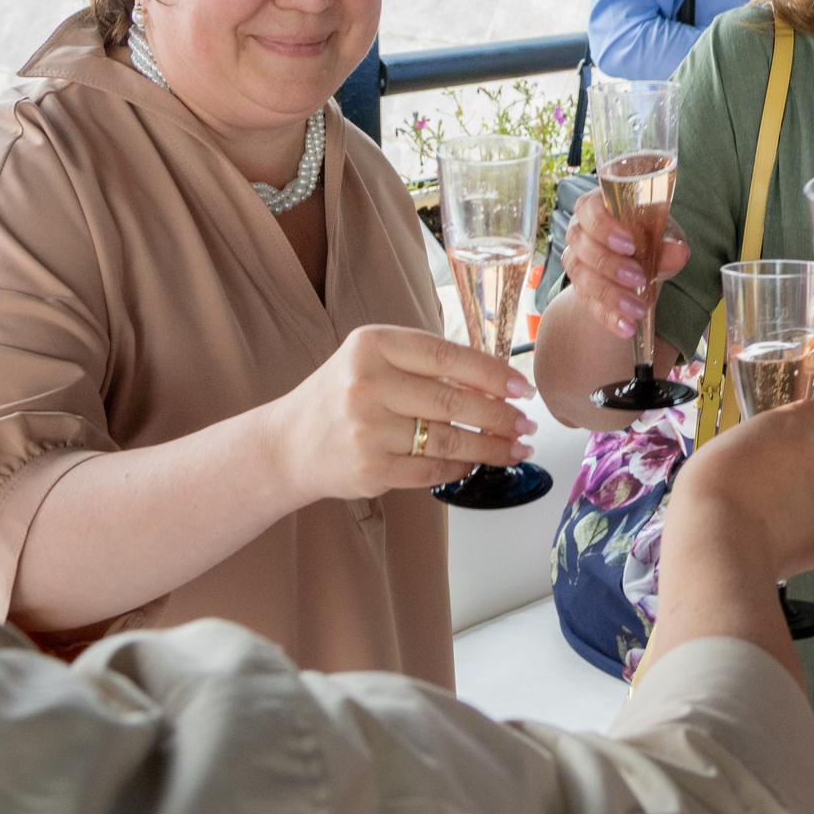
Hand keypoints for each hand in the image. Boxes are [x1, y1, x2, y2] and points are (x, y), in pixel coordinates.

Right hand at [266, 325, 535, 500]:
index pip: (448, 355)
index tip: (522, 388)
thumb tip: (497, 384)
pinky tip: (477, 463)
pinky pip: (432, 469)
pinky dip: (461, 467)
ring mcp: (367, 429)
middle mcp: (367, 384)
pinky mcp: (370, 469)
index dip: (493, 373)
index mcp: (372, 345)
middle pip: (454, 400)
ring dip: (492, 447)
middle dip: (501, 415)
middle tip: (527, 423)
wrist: (287, 445)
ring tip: (517, 448)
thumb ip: (425, 364)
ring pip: (449, 438)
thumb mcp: (372, 361)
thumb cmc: (342, 397)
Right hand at [561, 185, 689, 337]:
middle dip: (611, 265)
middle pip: (582, 246)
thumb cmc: (648, 237)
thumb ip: (667, 244)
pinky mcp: (580, 289)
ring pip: (582, 277)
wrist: (638, 261)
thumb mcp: (662, 236)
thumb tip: (679, 252)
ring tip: (637, 309)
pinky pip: (589, 304)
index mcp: (597, 207)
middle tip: (639, 279)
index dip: (603, 226)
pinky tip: (626, 327)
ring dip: (611, 295)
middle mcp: (580, 232)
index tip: (629, 245)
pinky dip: (608, 317)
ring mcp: (576, 261)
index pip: (588, 209)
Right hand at [675, 403, 813, 578]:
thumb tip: (757, 461)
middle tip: (768, 491)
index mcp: (792, 428)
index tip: (794, 443)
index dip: (808, 431)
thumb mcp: (725, 446)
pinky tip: (771, 545)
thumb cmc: (708, 493)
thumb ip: (757, 447)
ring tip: (764, 522)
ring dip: (803, 509)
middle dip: (804, 474)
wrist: (714, 539)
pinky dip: (801, 543)